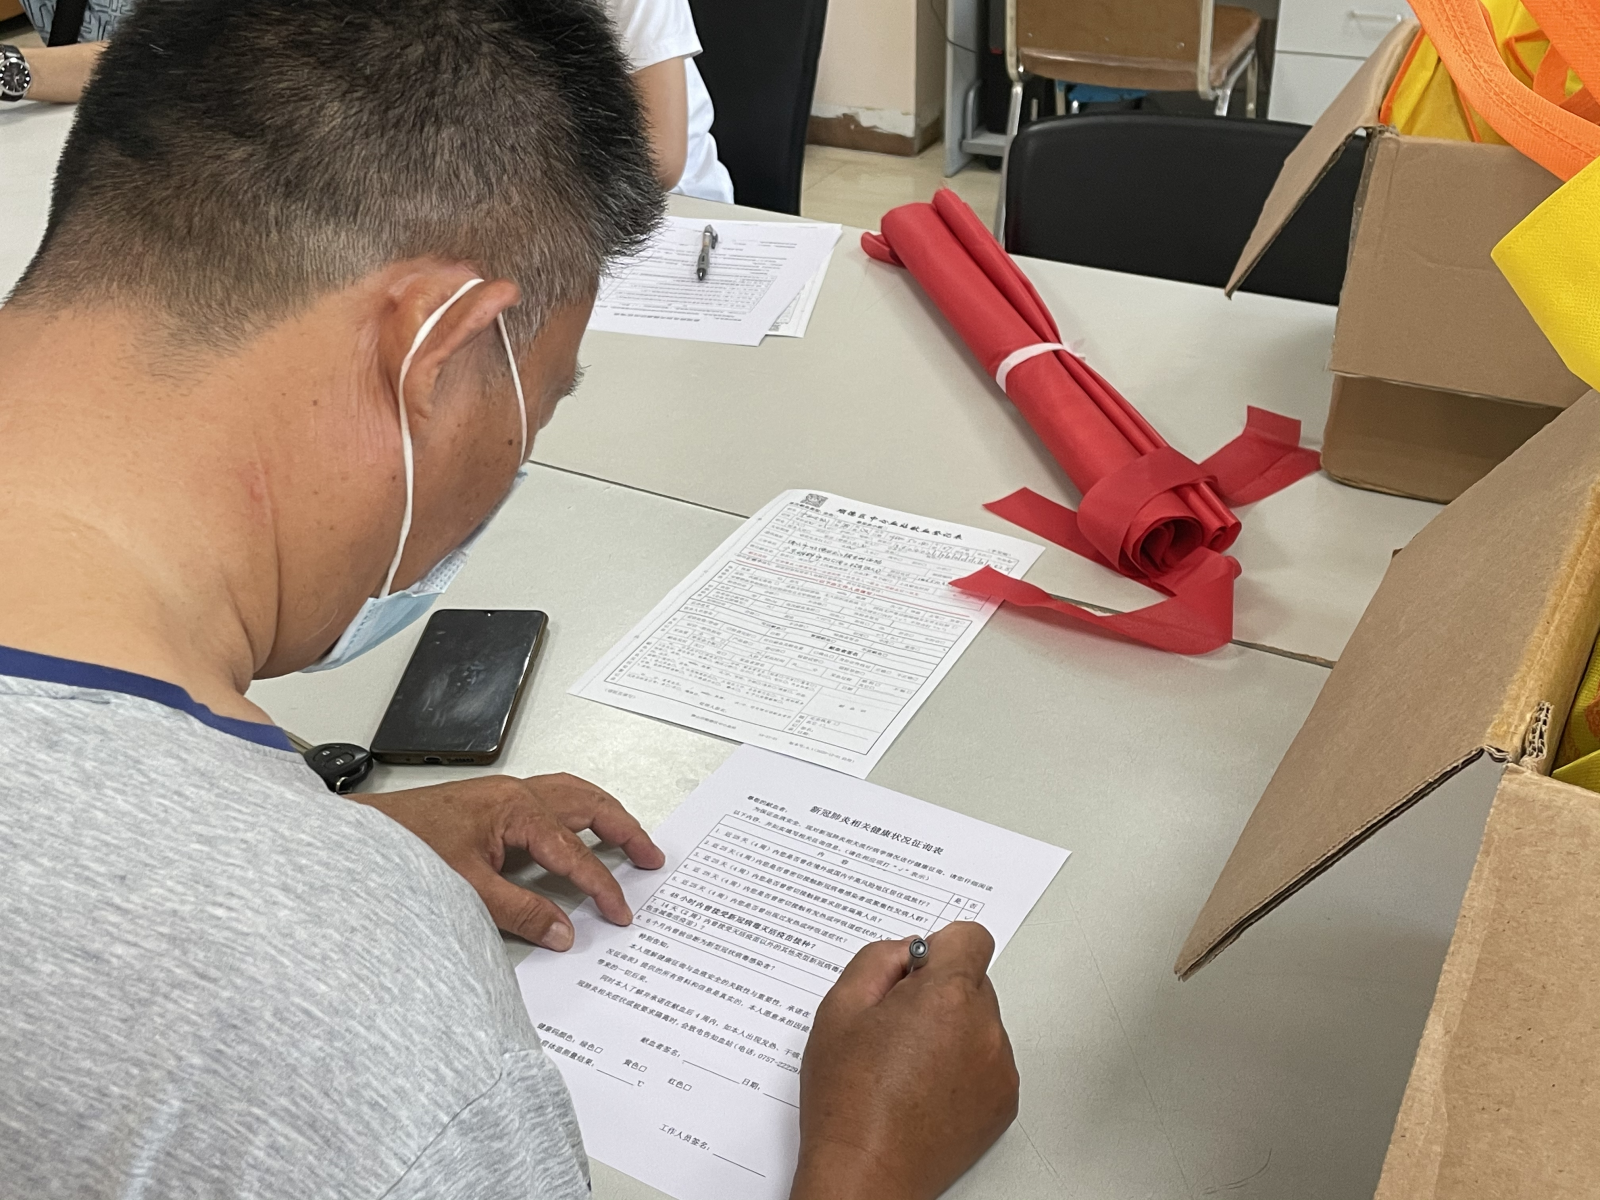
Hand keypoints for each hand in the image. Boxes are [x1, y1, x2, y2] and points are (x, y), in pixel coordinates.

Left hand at [356, 773, 663, 949]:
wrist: (363, 834)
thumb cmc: (405, 849)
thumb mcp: (467, 889)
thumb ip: (520, 912)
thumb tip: (563, 931)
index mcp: (517, 810)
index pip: (575, 853)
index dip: (601, 885)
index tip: (619, 911)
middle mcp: (517, 794)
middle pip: (588, 805)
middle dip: (624, 830)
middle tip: (650, 856)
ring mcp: (505, 794)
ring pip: (572, 794)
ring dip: (605, 813)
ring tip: (628, 836)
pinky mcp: (492, 803)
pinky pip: (551, 798)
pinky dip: (577, 811)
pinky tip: (577, 828)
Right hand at [790, 923, 1018, 1199]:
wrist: (867, 1173)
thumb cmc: (848, 1100)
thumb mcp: (840, 1007)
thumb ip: (878, 959)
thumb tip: (909, 953)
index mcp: (947, 996)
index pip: (970, 937)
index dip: (939, 949)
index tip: (916, 972)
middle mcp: (985, 1029)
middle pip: (973, 982)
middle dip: (939, 994)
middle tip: (894, 1028)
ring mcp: (999, 1069)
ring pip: (980, 1022)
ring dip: (952, 1031)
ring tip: (906, 1067)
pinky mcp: (1004, 1103)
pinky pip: (988, 1062)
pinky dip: (963, 1068)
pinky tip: (924, 1091)